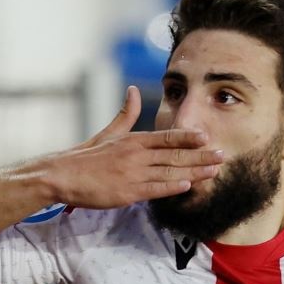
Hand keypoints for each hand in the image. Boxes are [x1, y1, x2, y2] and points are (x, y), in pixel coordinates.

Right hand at [45, 85, 222, 208]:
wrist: (61, 175)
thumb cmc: (86, 156)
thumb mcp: (108, 132)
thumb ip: (126, 114)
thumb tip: (134, 90)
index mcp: (133, 140)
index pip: (166, 136)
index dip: (188, 136)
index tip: (206, 137)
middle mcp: (136, 155)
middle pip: (174, 154)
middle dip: (201, 155)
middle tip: (222, 155)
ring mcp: (132, 173)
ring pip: (169, 171)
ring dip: (194, 171)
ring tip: (214, 171)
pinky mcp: (126, 192)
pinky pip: (153, 189)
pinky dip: (171, 187)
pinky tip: (187, 186)